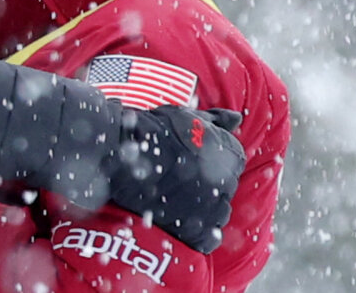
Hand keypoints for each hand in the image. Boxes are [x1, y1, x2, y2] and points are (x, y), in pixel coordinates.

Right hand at [108, 105, 245, 253]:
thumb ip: (216, 120)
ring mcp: (210, 208)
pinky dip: (198, 233)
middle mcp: (225, 182)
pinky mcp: (193, 230)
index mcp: (229, 155)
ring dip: (204, 208)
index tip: (190, 159)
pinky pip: (207, 238)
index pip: (233, 164)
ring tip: (177, 198)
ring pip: (218, 214)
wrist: (118, 151)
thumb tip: (237, 119)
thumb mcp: (186, 117)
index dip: (211, 161)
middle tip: (180, 177)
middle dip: (207, 183)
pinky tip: (181, 220)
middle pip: (225, 188)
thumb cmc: (152, 130)